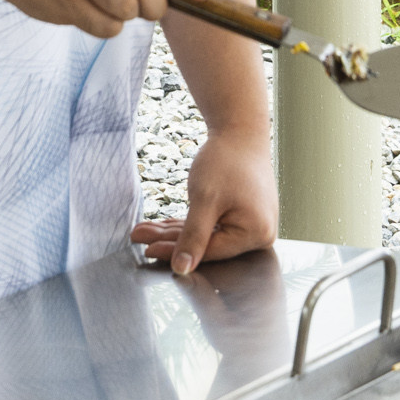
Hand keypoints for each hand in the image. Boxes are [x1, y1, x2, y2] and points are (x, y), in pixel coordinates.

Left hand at [132, 126, 277, 275]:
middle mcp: (260, 234)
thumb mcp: (206, 199)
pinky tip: (164, 224)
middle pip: (207, 244)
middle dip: (170, 240)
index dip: (176, 251)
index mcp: (257, 233)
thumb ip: (194, 237)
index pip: (210, 252)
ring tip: (145, 229)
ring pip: (206, 235)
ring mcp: (253, 225)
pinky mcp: (244, 216)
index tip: (148, 249)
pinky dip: (189, 224)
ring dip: (175, 232)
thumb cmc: (227, 160)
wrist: (241, 130)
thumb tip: (182, 269)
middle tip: (139, 236)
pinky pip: (213, 225)